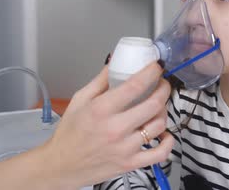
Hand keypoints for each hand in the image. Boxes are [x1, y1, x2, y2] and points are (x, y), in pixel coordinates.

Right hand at [41, 63, 173, 187]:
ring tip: (157, 106)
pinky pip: (160, 153)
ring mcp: (125, 148)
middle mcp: (115, 129)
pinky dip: (168, 142)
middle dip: (163, 89)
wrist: (61, 166)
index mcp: (101, 110)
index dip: (152, 72)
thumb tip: (115, 63)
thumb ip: (100, 80)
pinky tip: (163, 133)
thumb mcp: (79, 100)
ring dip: (163, 111)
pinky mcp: (131, 163)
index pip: (135, 86)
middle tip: (162, 84)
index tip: (156, 67)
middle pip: (154, 104)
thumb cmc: (69, 134)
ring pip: (159, 125)